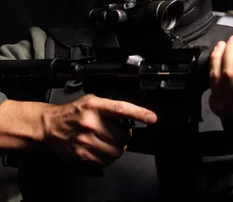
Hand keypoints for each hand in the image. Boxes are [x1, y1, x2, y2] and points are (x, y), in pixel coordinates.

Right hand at [41, 94, 157, 166]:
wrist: (50, 126)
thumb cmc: (73, 112)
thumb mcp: (92, 101)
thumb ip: (110, 107)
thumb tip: (131, 115)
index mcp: (95, 107)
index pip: (121, 110)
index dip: (139, 114)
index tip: (151, 118)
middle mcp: (91, 123)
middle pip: (122, 136)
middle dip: (125, 137)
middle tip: (119, 134)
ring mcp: (86, 140)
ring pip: (115, 151)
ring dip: (117, 149)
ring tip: (110, 143)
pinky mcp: (82, 154)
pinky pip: (104, 161)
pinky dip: (107, 158)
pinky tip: (101, 150)